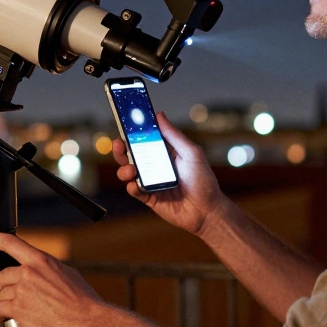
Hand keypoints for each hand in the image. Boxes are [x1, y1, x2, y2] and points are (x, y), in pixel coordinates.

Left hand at [0, 233, 105, 326]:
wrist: (86, 321)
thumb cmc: (83, 301)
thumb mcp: (68, 274)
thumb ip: (49, 270)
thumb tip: (44, 273)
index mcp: (41, 261)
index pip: (11, 243)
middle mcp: (29, 273)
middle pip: (3, 275)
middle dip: (7, 286)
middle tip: (17, 295)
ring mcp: (22, 290)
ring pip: (1, 294)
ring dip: (7, 302)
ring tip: (21, 310)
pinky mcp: (18, 309)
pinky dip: (0, 314)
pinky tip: (6, 317)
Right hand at [112, 111, 225, 236]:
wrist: (207, 210)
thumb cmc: (203, 180)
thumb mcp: (191, 153)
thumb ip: (174, 135)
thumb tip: (159, 115)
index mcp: (164, 152)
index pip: (144, 139)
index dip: (133, 132)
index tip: (124, 124)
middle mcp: (155, 165)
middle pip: (130, 154)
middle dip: (121, 149)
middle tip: (119, 145)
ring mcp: (150, 181)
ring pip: (128, 172)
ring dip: (124, 169)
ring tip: (131, 169)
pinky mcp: (148, 197)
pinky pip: (134, 190)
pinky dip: (131, 186)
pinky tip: (135, 185)